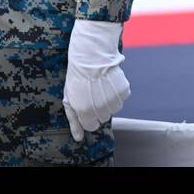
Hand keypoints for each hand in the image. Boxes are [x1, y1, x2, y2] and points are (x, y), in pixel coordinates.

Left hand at [62, 18, 129, 141]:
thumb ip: (74, 120)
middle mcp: (101, 109)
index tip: (86, 106)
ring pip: (113, 109)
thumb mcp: (69, 98)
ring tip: (101, 87)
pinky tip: (109, 82)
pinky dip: (117, 92)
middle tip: (93, 94)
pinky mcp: (123, 91)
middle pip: (103, 118)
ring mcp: (113, 100)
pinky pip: (122, 99)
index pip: (91, 126)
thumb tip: (79, 138)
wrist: (92, 55)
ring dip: (108, 101)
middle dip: (98, 109)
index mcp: (84, 112)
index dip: (88, 116)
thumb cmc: (78, 76)